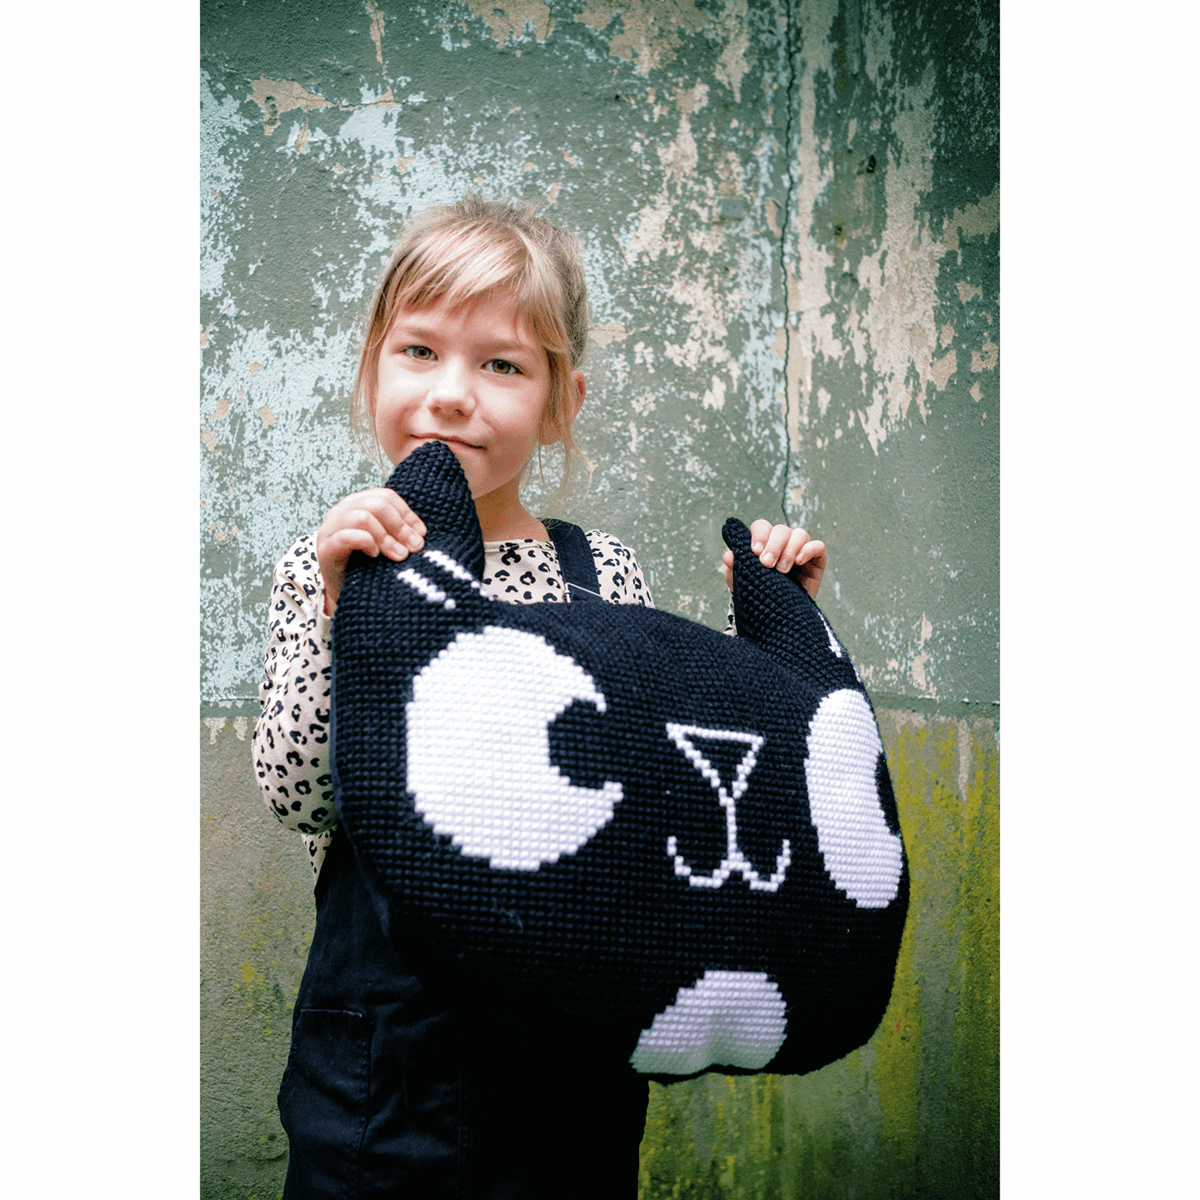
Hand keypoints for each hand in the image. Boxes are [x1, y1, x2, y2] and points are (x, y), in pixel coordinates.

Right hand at [316, 488, 426, 616]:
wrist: (342, 592)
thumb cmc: (367, 565)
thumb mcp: (385, 544)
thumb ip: (398, 534)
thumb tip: (420, 535)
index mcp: (358, 504)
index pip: (386, 496)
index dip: (407, 514)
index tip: (422, 534)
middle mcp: (342, 511)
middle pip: (377, 504)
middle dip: (400, 527)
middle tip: (414, 547)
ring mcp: (330, 528)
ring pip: (362, 517)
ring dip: (386, 537)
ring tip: (399, 555)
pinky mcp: (325, 547)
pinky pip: (346, 536)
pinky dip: (366, 543)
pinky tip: (375, 556)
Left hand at [722, 519, 826, 599]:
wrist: (777, 619)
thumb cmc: (758, 596)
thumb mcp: (742, 583)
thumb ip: (734, 567)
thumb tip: (727, 555)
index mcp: (764, 543)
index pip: (762, 527)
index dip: (759, 535)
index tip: (754, 552)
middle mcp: (783, 543)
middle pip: (781, 529)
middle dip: (773, 545)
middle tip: (766, 564)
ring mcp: (801, 550)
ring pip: (799, 534)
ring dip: (789, 549)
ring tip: (782, 570)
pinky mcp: (817, 561)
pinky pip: (818, 546)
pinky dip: (809, 549)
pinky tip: (799, 561)